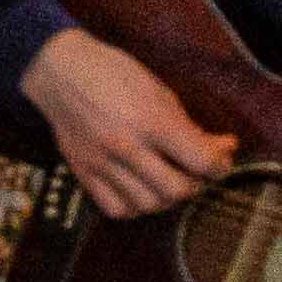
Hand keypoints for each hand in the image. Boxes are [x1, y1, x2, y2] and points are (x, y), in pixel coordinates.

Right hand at [18, 26, 235, 220]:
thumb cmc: (114, 75)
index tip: (220, 161)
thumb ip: (188, 127)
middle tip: (193, 172)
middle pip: (176, 191)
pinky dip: (134, 207)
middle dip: (194, 185)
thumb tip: (221, 148)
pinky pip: (115, 208)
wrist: (60, 73)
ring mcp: (101, 163)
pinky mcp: (83, 173)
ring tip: (166, 182)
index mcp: (151, 121)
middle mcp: (126, 147)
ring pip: (147, 205)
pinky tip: (139, 191)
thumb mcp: (160, 93)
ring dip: (165, 198)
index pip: (201, 161)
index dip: (220, 166)